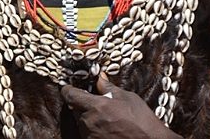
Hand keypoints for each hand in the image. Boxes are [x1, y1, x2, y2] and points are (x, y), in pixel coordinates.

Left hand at [60, 73, 181, 138]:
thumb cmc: (142, 120)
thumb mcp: (128, 98)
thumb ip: (108, 88)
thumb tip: (99, 77)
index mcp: (96, 106)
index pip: (71, 96)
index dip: (67, 90)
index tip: (67, 88)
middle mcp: (90, 122)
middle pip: (76, 110)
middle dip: (83, 106)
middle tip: (98, 106)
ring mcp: (91, 136)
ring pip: (82, 124)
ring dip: (89, 120)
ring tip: (107, 119)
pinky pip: (87, 135)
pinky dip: (93, 131)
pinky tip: (108, 129)